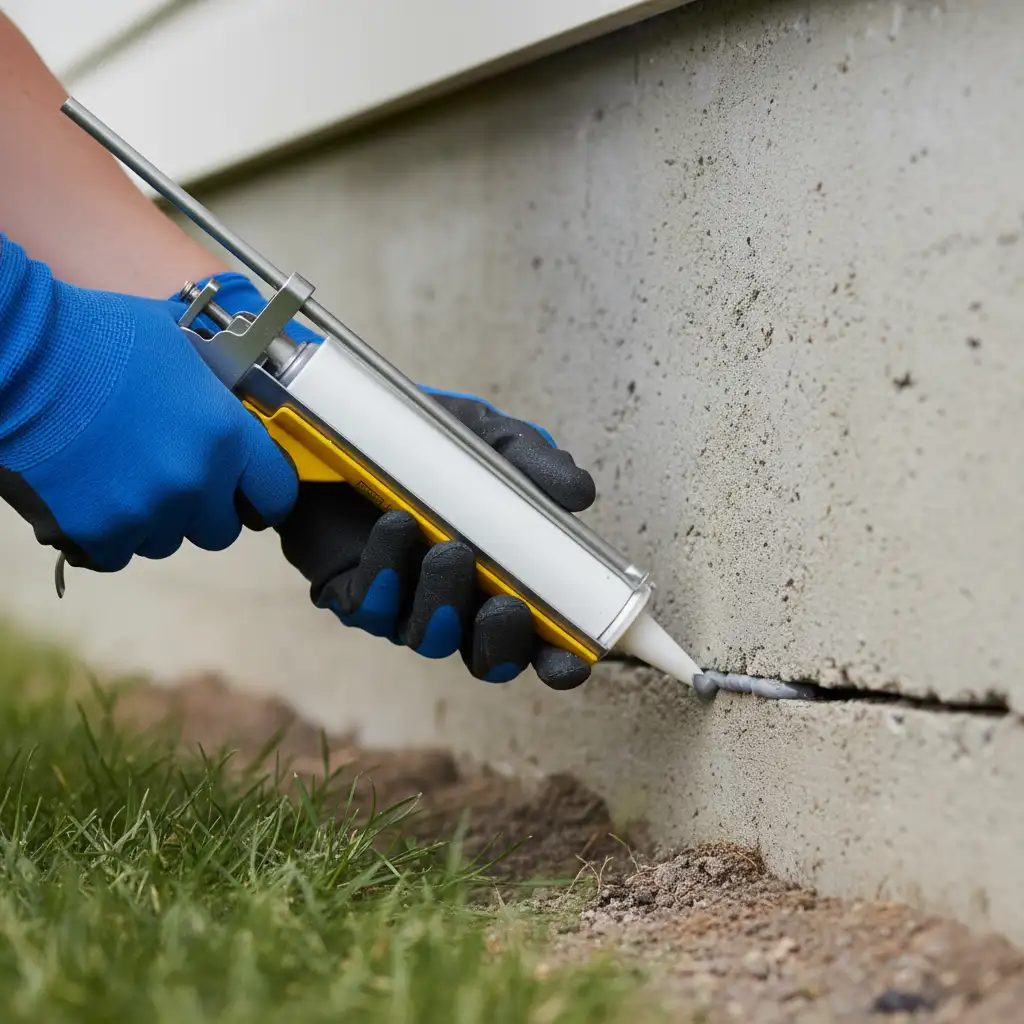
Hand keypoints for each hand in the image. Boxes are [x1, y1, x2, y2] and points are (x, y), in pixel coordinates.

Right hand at [0, 237, 297, 569]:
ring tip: (118, 475)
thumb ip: (215, 381)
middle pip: (221, 530)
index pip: (277, 495)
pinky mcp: (97, 534)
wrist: (18, 355)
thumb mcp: (178, 343)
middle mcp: (195, 482)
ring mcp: (146, 513)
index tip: (247, 492)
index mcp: (226, 435)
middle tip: (170, 478)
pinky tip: (88, 494)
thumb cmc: (94, 335)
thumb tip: (234, 385)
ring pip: (166, 542)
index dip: (262, 495)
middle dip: (201, 510)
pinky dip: (104, 534)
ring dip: (151, 520)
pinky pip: (116, 554)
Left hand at [279, 392, 596, 689]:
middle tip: (506, 605)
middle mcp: (460, 603)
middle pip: (488, 658)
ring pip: (430, 636)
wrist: (349, 424)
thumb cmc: (433, 442)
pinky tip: (396, 526)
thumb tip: (579, 494)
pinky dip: (385, 572)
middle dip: (501, 642)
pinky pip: (370, 605)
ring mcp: (406, 604)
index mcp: (505, 577)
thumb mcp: (488, 442)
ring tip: (447, 549)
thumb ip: (533, 465)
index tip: (572, 662)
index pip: (540, 639)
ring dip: (443, 601)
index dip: (558, 661)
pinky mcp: (352, 592)